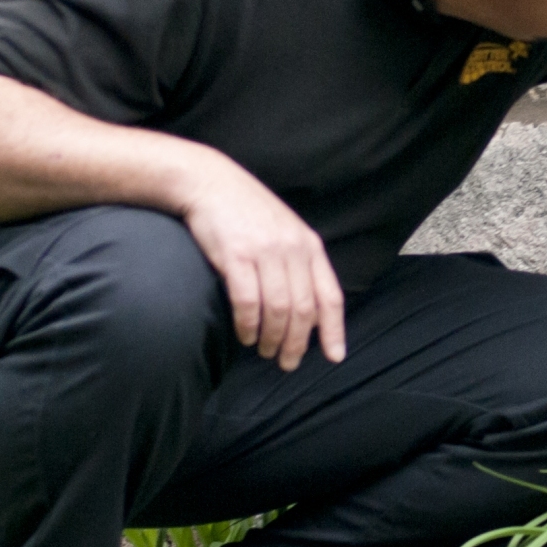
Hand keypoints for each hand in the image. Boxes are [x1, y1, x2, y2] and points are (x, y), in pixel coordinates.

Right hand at [175, 156, 345, 370]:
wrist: (211, 183)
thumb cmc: (248, 212)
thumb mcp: (286, 232)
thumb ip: (299, 264)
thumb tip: (307, 309)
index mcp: (310, 246)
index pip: (330, 296)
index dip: (334, 330)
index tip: (335, 357)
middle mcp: (293, 250)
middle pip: (304, 310)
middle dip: (297, 344)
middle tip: (287, 363)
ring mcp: (265, 252)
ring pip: (278, 310)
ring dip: (272, 339)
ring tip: (264, 351)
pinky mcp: (236, 256)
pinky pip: (248, 302)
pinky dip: (248, 325)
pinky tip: (245, 335)